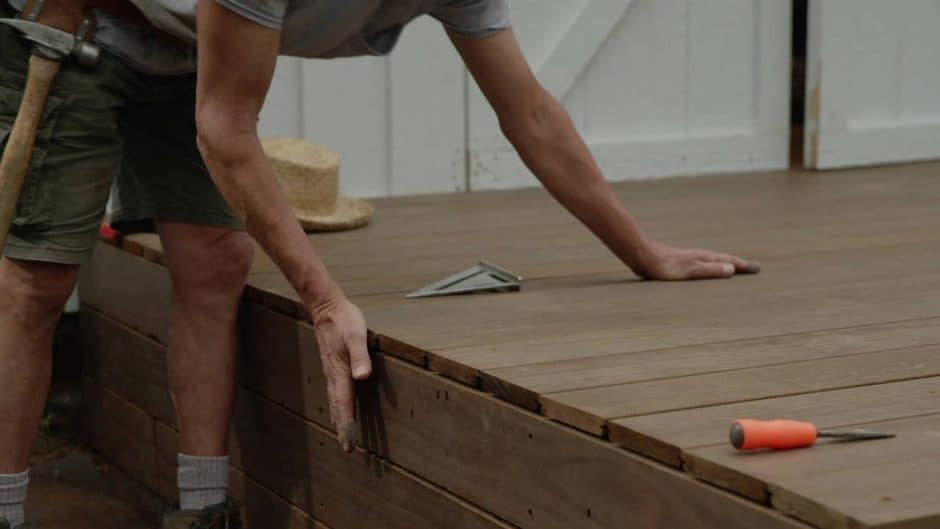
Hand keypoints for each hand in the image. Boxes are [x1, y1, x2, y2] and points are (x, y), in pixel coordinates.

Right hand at [309, 295, 372, 452]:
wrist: (326, 307)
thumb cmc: (344, 320)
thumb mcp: (357, 336)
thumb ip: (361, 356)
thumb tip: (363, 377)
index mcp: (340, 371)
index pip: (344, 404)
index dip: (347, 425)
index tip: (349, 444)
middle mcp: (333, 375)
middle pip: (338, 407)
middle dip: (342, 427)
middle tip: (347, 448)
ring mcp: (331, 370)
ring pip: (334, 400)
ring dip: (339, 417)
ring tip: (342, 433)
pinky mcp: (332, 364)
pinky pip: (334, 390)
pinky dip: (337, 403)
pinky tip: (339, 405)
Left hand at [634, 240, 760, 280]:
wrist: (642, 256)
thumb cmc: (665, 265)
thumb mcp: (690, 270)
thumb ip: (709, 270)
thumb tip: (731, 269)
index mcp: (703, 258)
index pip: (727, 261)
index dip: (741, 266)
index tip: (756, 268)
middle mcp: (698, 257)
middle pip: (722, 260)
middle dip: (736, 265)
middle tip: (751, 268)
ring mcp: (688, 259)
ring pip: (711, 262)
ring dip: (723, 266)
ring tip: (732, 270)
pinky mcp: (678, 264)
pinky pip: (700, 266)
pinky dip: (709, 269)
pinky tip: (703, 272)